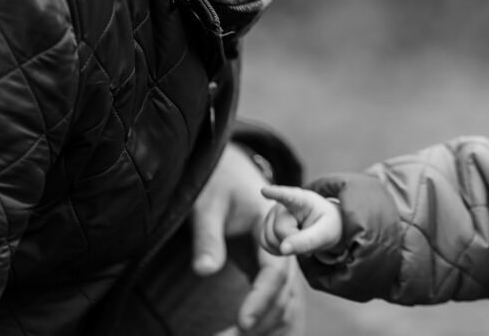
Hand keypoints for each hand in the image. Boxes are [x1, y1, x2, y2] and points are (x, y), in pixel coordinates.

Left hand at [192, 143, 303, 333]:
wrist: (227, 170)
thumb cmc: (215, 183)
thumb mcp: (207, 205)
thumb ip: (208, 237)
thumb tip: (205, 272)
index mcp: (270, 227)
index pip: (275, 271)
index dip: (261, 299)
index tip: (243, 324)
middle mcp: (280, 245)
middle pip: (283, 293)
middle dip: (261, 322)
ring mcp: (274, 258)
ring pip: (282, 301)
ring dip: (264, 325)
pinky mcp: (263, 267)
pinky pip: (272, 299)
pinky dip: (263, 320)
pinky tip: (242, 335)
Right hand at [260, 185, 343, 255]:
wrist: (322, 227)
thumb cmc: (326, 226)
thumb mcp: (325, 233)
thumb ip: (306, 241)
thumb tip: (283, 249)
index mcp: (303, 200)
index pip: (288, 196)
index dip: (275, 193)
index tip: (264, 191)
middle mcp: (283, 204)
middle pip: (280, 229)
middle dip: (294, 241)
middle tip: (308, 237)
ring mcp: (273, 214)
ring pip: (269, 238)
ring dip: (285, 247)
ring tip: (300, 239)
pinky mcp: (266, 225)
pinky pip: (265, 243)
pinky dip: (277, 249)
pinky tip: (289, 243)